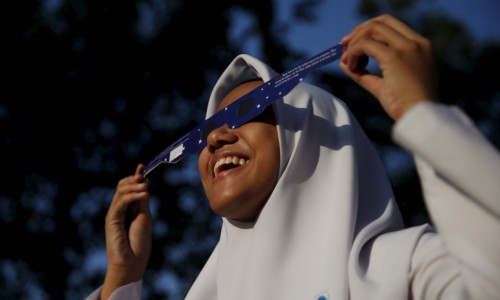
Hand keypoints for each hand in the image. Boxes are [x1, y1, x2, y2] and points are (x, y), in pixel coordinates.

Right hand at [101, 164, 151, 298]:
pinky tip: (143, 194)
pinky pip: (120, 202)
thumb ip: (142, 200)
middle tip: (144, 177)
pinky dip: (132, 196)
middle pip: (122, 186)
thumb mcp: (144, 217)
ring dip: (134, 186)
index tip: (143, 166)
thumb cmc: (139, 243)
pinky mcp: (111, 219)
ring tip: (145, 187)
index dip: (135, 176)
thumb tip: (144, 181)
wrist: (132, 262)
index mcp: (128, 209)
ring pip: (120, 191)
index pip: (129, 188)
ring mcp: (114, 214)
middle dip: (133, 179)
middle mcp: (119, 209)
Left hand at [340, 14, 437, 119]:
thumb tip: (344, 64)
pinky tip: (351, 67)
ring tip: (348, 62)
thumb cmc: (405, 106)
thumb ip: (364, 73)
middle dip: (358, 32)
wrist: (420, 118)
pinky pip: (365, 45)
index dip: (368, 30)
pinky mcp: (395, 56)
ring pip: (372, 30)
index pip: (391, 25)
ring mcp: (407, 47)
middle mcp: (416, 42)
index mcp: (419, 47)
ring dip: (354, 43)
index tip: (352, 43)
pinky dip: (353, 53)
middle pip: (380, 22)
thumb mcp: (383, 86)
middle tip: (343, 47)